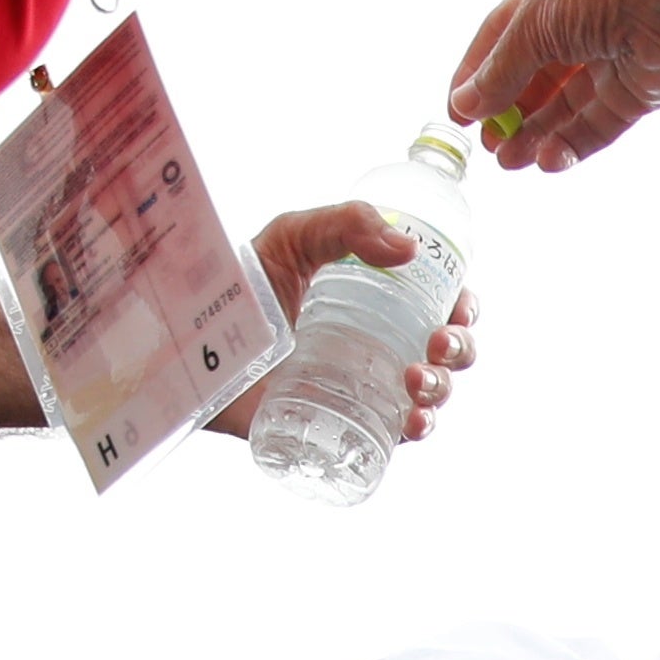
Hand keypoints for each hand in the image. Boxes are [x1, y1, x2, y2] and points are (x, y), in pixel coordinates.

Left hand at [219, 206, 475, 444]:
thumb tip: (409, 248)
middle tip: (439, 343)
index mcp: (377, 300)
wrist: (196, 340)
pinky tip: (415, 420)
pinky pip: (398, 434)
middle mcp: (380, 345)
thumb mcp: (295, 236)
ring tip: (417, 378)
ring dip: (443, 389)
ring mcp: (365, 388)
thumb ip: (348, 224)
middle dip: (461, 349)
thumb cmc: (245, 282)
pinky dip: (419, 429)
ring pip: (432, 395)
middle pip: (448, 352)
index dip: (463, 307)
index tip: (458, 307)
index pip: (439, 304)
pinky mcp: (345, 423)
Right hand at [444, 0, 659, 172]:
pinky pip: (597, 127)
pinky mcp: (634, 94)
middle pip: (533, 82)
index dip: (478, 76)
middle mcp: (575, 31)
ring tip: (509, 161)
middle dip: (508, 114)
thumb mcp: (532, 25)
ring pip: (564, 110)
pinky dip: (571, 145)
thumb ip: (501, 70)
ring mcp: (606, 64)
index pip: (500, 41)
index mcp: (545, 1)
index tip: (459, 111)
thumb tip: (467, 103)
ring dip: (535, 136)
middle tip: (489, 143)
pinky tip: (547, 160)